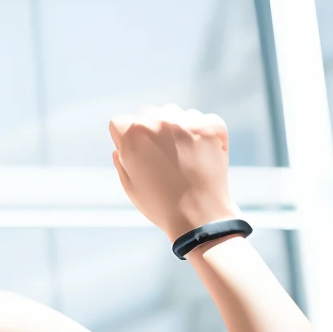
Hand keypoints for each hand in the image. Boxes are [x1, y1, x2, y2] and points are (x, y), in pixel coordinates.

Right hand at [109, 104, 235, 242]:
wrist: (200, 217)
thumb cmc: (160, 204)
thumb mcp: (129, 185)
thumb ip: (121, 159)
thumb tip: (121, 146)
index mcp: (133, 133)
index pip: (121, 122)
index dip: (125, 140)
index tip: (135, 155)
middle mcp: (159, 120)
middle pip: (148, 114)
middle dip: (150, 132)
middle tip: (159, 158)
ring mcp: (187, 122)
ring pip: (174, 114)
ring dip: (174, 130)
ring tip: (181, 157)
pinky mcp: (211, 126)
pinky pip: (201, 120)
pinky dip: (200, 133)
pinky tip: (199, 154)